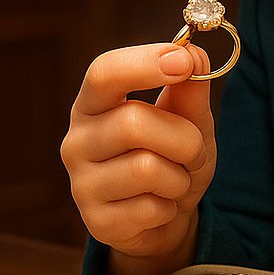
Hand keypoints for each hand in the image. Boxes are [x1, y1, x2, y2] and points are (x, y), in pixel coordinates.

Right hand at [60, 42, 215, 274]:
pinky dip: (170, 206)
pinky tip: (159, 206)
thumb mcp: (189, 119)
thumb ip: (190, 89)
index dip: (143, 62)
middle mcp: (78, 139)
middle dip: (184, 138)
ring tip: (175, 180)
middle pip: (133, 122)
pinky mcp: (96, 222)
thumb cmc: (172, 155)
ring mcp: (81, 183)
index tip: (184, 61)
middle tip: (195, 152)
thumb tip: (194, 53)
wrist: (165, 217)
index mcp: (96, 103)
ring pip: (146, 168)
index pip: (104, 72)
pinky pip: (150, 208)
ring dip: (180, 176)